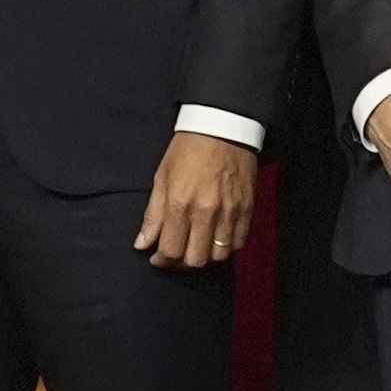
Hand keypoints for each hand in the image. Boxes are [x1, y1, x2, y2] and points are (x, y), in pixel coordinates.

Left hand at [137, 128, 257, 268]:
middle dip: (182, 262)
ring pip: (219, 256)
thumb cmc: (188, 150)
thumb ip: (153, 215)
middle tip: (176, 253)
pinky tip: (215, 237)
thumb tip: (142, 244)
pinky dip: (226, 246)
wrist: (222, 127)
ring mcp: (230, 212)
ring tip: (196, 246)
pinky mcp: (248, 209)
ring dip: (205, 256)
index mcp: (180, 203)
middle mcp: (206, 212)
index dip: (162, 261)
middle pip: (195, 260)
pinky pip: (239, 243)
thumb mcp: (162, 178)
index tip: (157, 258)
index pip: (171, 250)